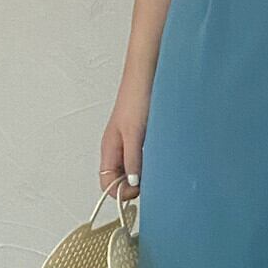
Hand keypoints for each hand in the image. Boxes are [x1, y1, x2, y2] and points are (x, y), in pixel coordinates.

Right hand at [99, 76, 149, 199]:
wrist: (147, 76)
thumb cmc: (136, 99)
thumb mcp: (134, 133)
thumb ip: (132, 158)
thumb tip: (132, 184)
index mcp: (109, 149)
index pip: (106, 183)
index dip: (120, 192)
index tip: (138, 189)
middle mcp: (117, 148)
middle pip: (119, 179)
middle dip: (132, 186)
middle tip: (151, 182)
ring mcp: (129, 142)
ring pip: (131, 169)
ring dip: (142, 174)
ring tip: (157, 170)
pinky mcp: (141, 135)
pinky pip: (142, 157)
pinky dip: (149, 163)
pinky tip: (160, 159)